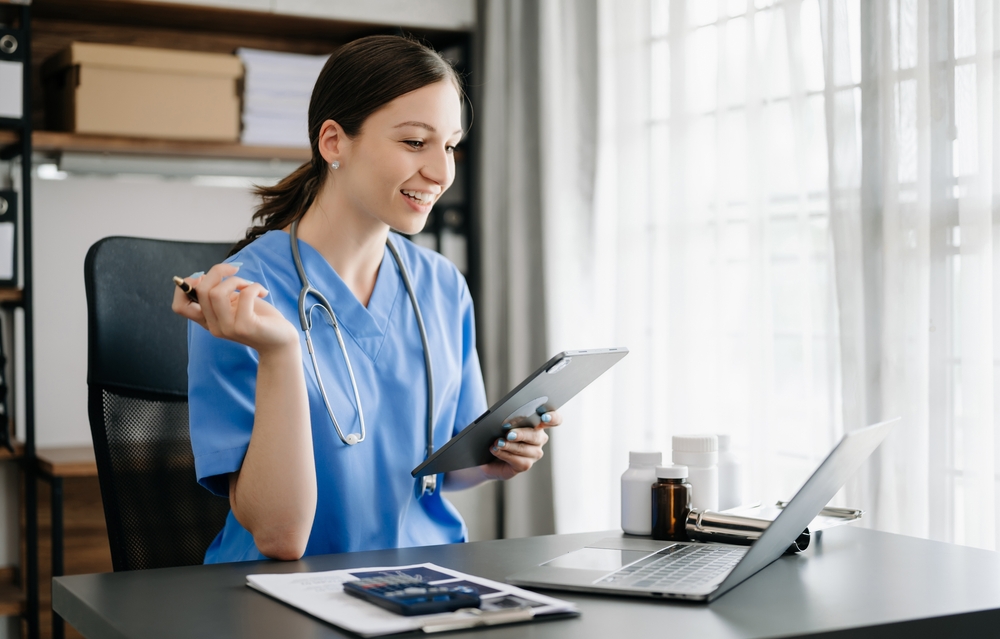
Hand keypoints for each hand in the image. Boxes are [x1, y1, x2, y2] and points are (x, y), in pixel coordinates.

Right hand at [171, 263, 297, 353]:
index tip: (206, 277)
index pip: (179, 306)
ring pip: (216, 293)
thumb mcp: (234, 304)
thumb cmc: (259, 318)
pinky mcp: (245, 327)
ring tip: (250, 285)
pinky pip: (244, 295)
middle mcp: (214, 326)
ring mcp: (228, 328)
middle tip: (235, 271)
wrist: (281, 341)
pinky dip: (254, 287)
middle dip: (218, 271)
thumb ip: (219, 293)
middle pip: (200, 291)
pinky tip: (263, 292)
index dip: (185, 286)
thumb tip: (206, 275)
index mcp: (208, 320)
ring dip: (236, 280)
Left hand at [482, 410, 562, 481]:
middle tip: (509, 434)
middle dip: (522, 434)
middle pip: (536, 435)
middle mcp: (540, 438)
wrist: (488, 454)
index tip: (544, 417)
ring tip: (497, 442)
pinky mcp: (525, 465)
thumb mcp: (502, 423)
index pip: (555, 419)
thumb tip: (507, 421)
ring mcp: (534, 453)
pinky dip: (504, 454)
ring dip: (509, 445)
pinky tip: (495, 449)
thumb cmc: (496, 433)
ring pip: (525, 449)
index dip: (552, 418)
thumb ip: (509, 420)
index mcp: (539, 423)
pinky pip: (517, 460)